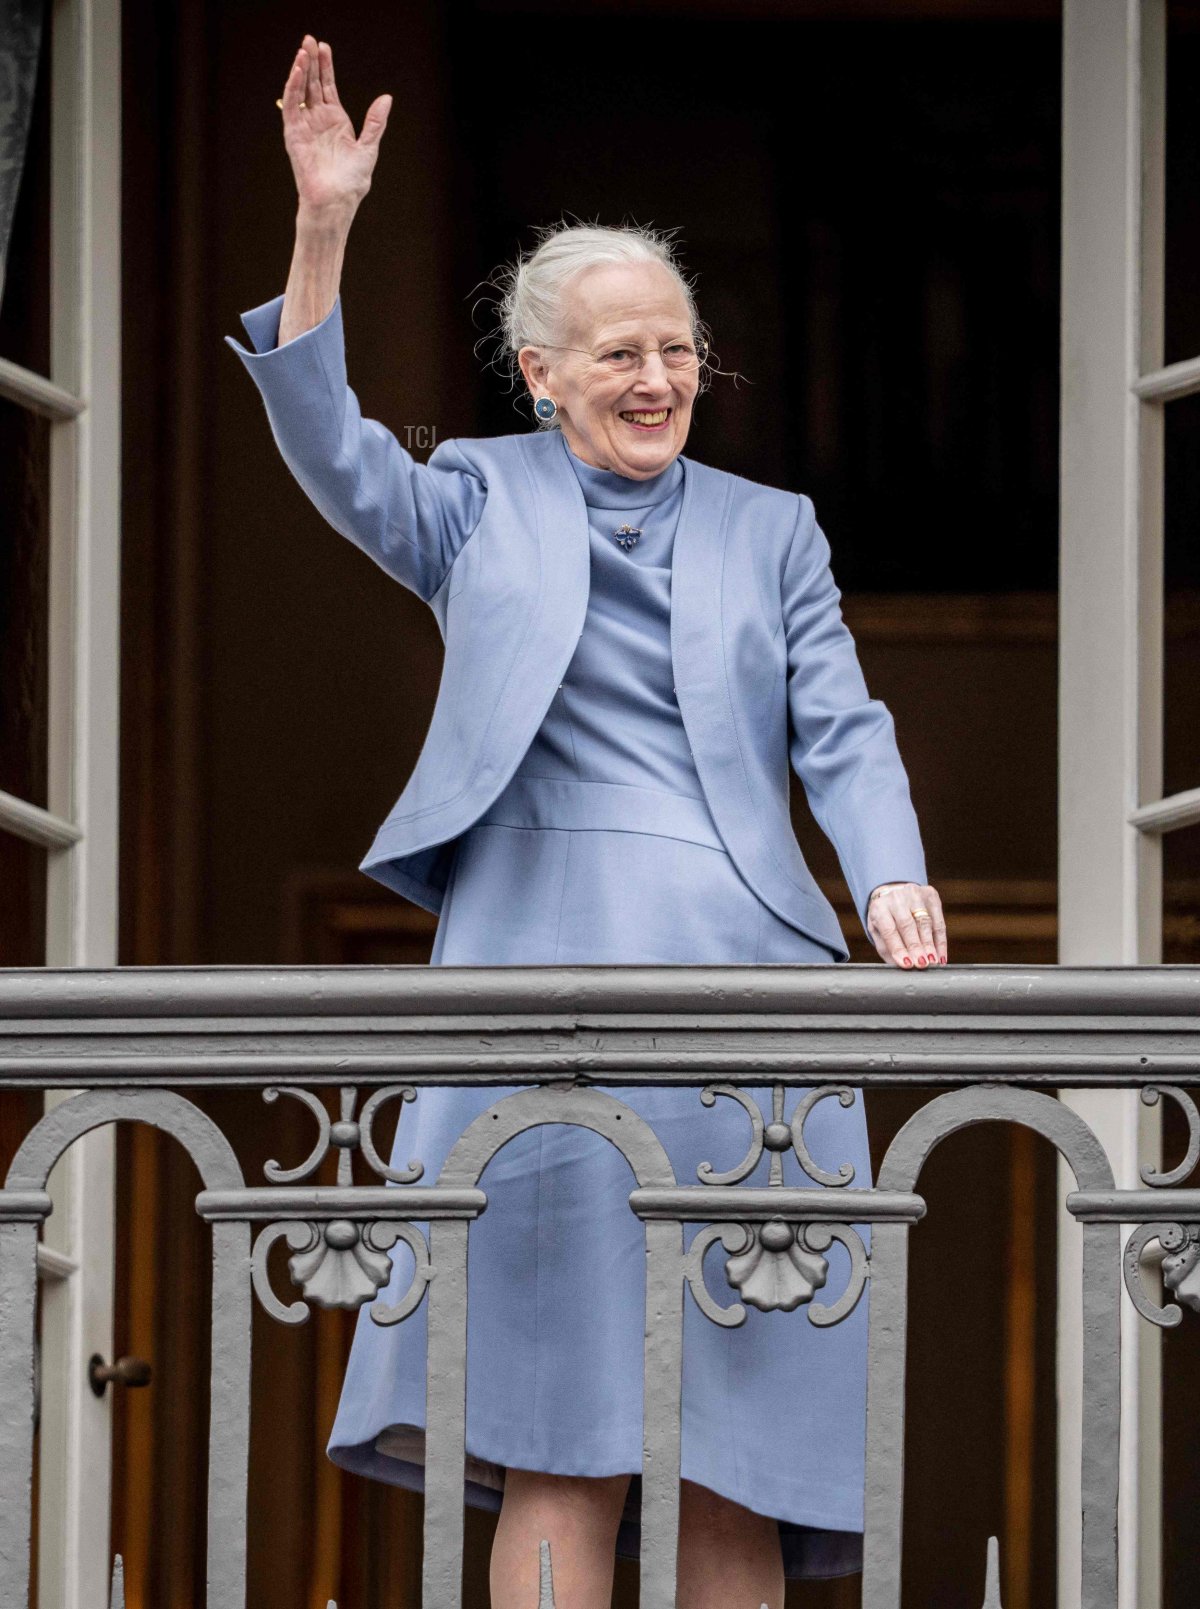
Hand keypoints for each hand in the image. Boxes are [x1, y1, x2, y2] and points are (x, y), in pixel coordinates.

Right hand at [279, 37, 391, 218]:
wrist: (336, 201)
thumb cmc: (352, 181)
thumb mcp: (368, 147)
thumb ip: (375, 122)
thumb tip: (386, 97)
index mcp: (336, 121)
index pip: (328, 87)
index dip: (326, 67)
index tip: (325, 47)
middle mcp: (319, 120)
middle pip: (313, 84)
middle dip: (312, 61)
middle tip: (309, 39)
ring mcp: (305, 125)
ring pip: (301, 91)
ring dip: (301, 70)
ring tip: (303, 50)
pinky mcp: (294, 133)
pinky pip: (291, 105)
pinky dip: (293, 87)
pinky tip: (298, 71)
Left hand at [866, 882, 946, 968]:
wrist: (893, 894)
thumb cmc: (885, 919)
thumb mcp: (878, 932)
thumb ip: (888, 949)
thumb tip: (903, 966)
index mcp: (879, 907)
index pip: (889, 930)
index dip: (899, 948)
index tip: (907, 964)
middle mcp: (896, 897)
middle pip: (908, 925)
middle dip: (916, 947)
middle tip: (922, 964)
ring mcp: (914, 893)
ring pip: (925, 922)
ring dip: (930, 945)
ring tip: (933, 962)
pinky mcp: (930, 894)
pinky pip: (939, 920)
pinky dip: (940, 940)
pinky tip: (941, 955)